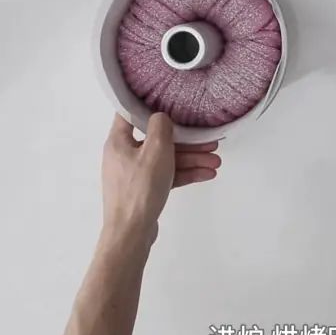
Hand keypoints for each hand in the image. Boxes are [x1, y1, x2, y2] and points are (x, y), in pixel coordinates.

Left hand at [102, 113, 220, 241]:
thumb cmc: (140, 188)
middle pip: (158, 140)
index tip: (171, 101)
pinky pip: (166, 176)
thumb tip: (161, 117)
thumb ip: (161, 126)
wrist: (131, 233)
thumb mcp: (156, 150)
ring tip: (217, 162)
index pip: (130, 113)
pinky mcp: (144, 191)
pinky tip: (207, 174)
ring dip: (191, 159)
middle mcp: (124, 155)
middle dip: (186, 141)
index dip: (149, 105)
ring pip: (166, 160)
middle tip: (210, 141)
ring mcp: (134, 174)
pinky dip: (185, 174)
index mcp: (118, 141)